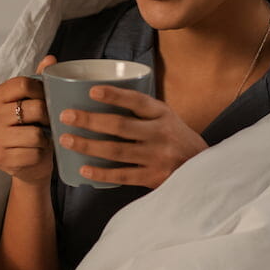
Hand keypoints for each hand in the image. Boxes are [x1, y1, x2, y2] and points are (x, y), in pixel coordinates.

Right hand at [0, 55, 57, 184]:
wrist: (29, 165)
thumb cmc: (33, 128)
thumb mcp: (34, 103)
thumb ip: (40, 80)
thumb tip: (51, 59)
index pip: (22, 84)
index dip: (42, 90)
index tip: (48, 98)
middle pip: (33, 108)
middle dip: (48, 116)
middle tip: (50, 122)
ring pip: (35, 134)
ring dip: (46, 137)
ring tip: (44, 138)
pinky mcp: (0, 158)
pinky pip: (33, 153)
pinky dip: (41, 154)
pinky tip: (38, 152)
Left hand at [57, 85, 208, 188]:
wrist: (203, 168)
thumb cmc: (175, 138)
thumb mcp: (166, 118)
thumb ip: (141, 111)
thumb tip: (98, 99)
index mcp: (162, 114)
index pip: (137, 101)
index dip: (115, 95)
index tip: (92, 91)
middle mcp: (160, 133)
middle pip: (120, 126)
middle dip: (90, 121)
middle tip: (66, 116)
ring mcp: (157, 157)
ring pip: (116, 151)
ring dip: (88, 146)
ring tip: (66, 140)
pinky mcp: (153, 177)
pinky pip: (122, 175)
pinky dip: (101, 173)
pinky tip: (83, 169)